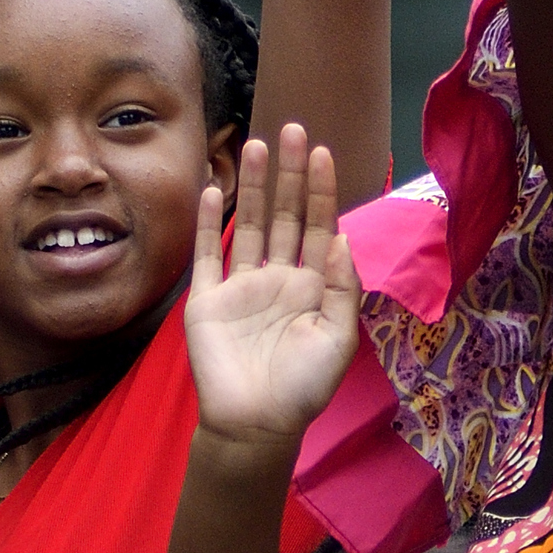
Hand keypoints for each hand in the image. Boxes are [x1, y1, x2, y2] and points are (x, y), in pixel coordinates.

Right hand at [180, 124, 360, 444]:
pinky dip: (209, 222)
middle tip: (292, 129)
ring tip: (256, 144)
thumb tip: (344, 237)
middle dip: (289, 174)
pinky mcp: (208, 299)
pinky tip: (214, 189)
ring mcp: (242, 286)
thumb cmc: (303, 389)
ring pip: (250, 224)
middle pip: (286, 216)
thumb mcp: (339, 339)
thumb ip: (344, 288)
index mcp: (314, 287)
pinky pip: (208, 253)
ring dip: (255, 186)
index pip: (320, 227)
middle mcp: (279, 278)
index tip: (322, 153)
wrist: (255, 424)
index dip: (321, 191)